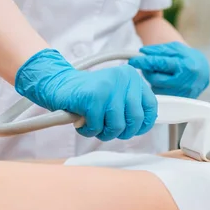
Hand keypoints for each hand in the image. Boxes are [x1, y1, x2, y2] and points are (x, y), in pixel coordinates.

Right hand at [15, 49, 157, 140]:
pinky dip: (88, 130)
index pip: (151, 107)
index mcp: (132, 77)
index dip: (143, 124)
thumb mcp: (116, 96)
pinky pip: (97, 127)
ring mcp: (108, 87)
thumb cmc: (88, 96)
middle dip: (121, 132)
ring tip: (93, 124)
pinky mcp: (93, 97)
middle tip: (107, 129)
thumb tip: (145, 124)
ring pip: (117, 126)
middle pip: (135, 120)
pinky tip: (82, 121)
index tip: (132, 129)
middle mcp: (123, 78)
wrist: (58, 85)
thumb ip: (131, 106)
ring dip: (103, 132)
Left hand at [128, 41, 209, 98]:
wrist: (203, 73)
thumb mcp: (176, 49)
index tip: (133, 60)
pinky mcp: (178, 101)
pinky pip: (161, 94)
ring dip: (153, 79)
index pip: (159, 63)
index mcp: (184, 66)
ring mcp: (181, 94)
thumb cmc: (189, 59)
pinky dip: (158, 87)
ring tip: (159, 72)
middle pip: (155, 78)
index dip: (144, 62)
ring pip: (156, 88)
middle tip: (147, 64)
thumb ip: (159, 49)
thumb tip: (143, 52)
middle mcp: (184, 82)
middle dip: (147, 70)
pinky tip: (164, 81)